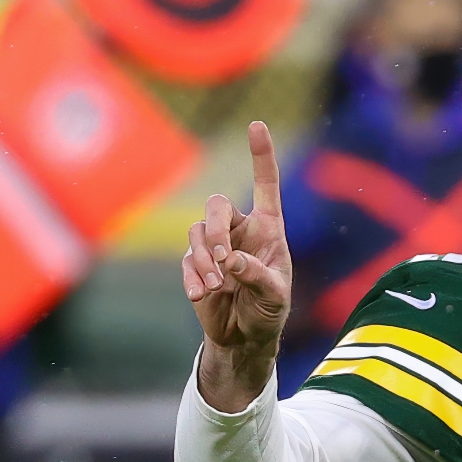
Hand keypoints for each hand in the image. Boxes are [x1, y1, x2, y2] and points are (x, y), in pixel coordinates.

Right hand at [182, 122, 292, 411]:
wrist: (244, 337)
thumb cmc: (269, 312)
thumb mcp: (275, 297)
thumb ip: (257, 276)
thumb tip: (231, 260)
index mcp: (268, 229)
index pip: (265, 185)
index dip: (261, 155)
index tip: (257, 125)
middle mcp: (240, 230)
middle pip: (217, 205)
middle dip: (215, 230)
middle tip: (223, 261)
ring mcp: (214, 245)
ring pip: (197, 232)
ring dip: (203, 260)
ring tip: (215, 288)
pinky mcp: (195, 264)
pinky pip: (187, 259)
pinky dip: (192, 276)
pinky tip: (202, 295)